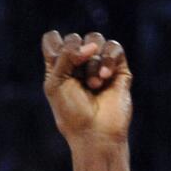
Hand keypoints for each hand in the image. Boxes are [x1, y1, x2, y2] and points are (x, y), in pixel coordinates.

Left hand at [42, 31, 131, 147]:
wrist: (96, 132)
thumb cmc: (72, 113)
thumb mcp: (56, 83)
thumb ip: (65, 56)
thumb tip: (91, 45)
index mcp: (57, 68)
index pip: (53, 40)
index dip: (55, 44)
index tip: (56, 62)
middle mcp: (77, 64)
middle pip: (75, 38)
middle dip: (76, 55)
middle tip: (78, 79)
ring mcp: (98, 65)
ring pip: (95, 40)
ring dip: (92, 62)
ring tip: (94, 85)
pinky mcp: (118, 69)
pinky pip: (114, 48)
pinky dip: (108, 60)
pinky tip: (105, 78)